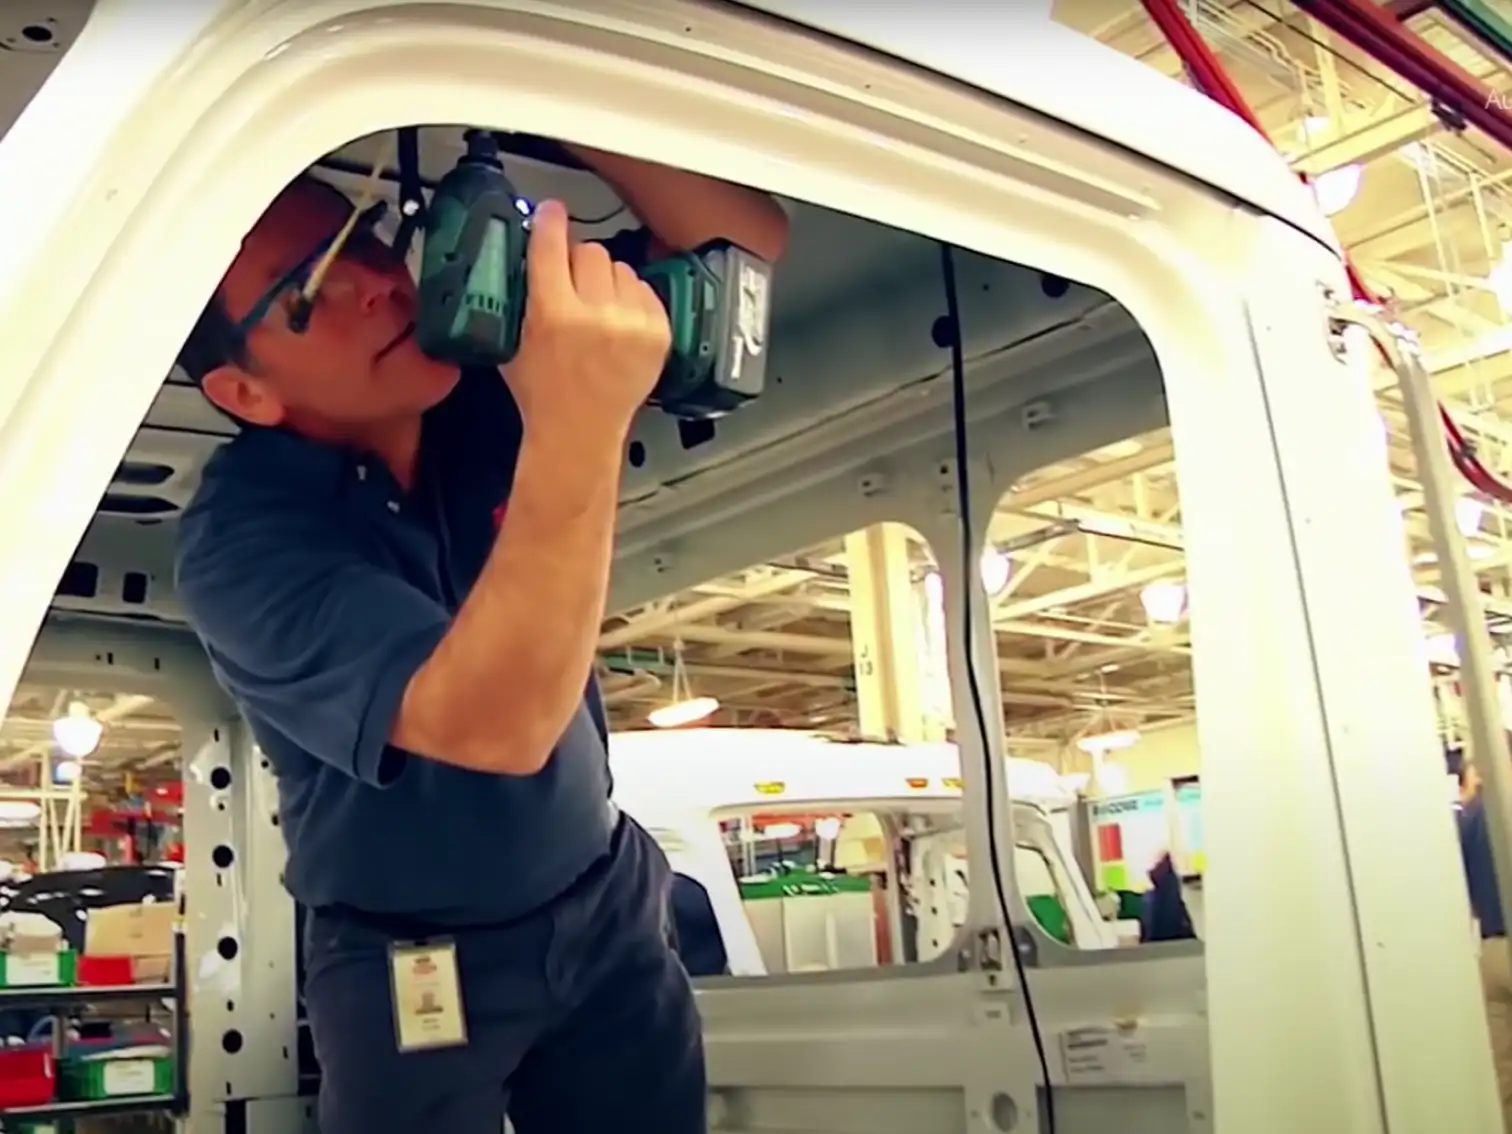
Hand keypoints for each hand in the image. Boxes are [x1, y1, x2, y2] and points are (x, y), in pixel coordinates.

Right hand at [505, 200, 670, 439]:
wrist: (579, 432)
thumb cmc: (542, 393)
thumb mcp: (512, 340)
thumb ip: (521, 293)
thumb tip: (531, 247)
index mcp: (552, 314)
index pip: (552, 244)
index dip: (550, 222)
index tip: (551, 211)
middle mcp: (596, 315)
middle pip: (590, 251)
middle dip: (577, 263)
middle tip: (571, 284)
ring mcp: (632, 325)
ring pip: (620, 267)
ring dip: (606, 281)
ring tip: (596, 309)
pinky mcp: (658, 334)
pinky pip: (644, 289)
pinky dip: (630, 299)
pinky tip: (617, 321)